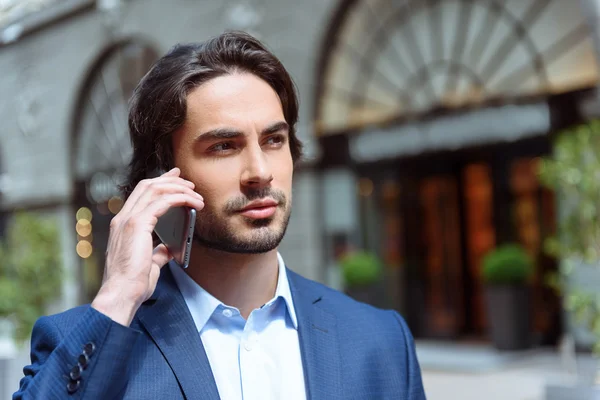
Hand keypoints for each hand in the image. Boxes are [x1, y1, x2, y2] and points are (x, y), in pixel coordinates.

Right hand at [91, 168, 203, 325]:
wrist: (121, 294)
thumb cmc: (132, 284)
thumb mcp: (148, 264)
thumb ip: (157, 253)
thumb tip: (168, 248)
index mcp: (123, 225)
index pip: (141, 194)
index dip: (159, 183)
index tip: (175, 178)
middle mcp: (123, 218)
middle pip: (148, 186)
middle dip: (170, 180)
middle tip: (189, 181)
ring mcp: (128, 220)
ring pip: (155, 190)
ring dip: (179, 188)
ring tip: (196, 194)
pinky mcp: (137, 225)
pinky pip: (162, 202)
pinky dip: (180, 198)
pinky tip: (192, 202)